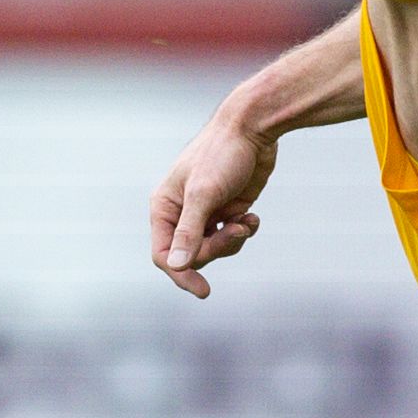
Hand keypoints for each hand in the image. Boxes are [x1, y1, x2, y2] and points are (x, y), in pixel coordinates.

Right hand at [148, 100, 280, 298]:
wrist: (253, 127)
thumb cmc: (222, 153)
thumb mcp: (203, 193)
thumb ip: (189, 231)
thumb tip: (176, 266)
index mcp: (165, 207)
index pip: (164, 255)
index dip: (181, 274)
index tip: (204, 290)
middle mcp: (183, 212)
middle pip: (193, 254)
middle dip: (217, 248)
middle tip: (236, 231)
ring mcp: (207, 211)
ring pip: (215, 247)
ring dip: (233, 240)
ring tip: (246, 222)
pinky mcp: (230, 208)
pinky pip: (234, 234)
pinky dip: (245, 230)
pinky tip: (253, 216)